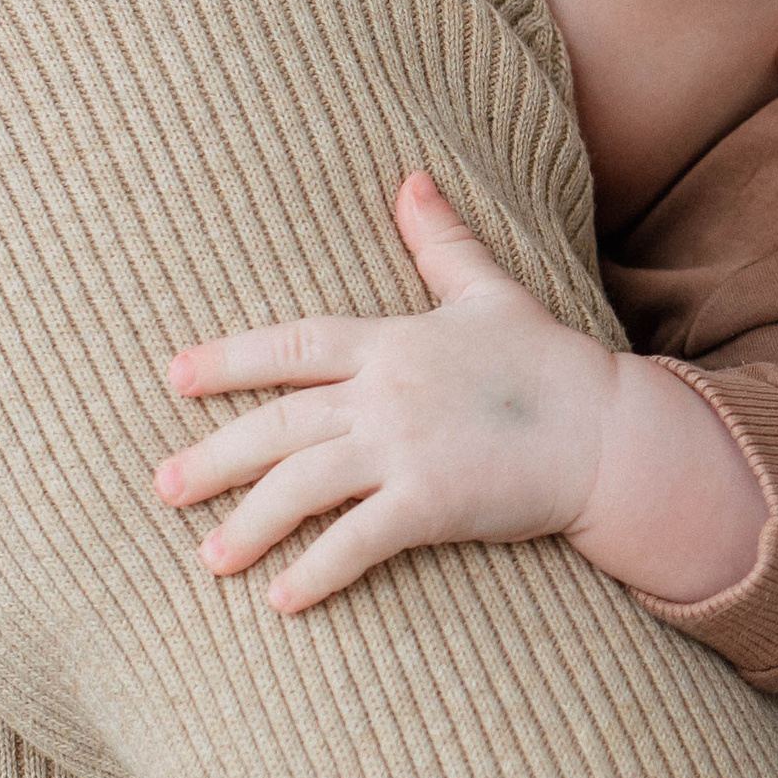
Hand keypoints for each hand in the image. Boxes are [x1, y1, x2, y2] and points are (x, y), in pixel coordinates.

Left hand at [155, 172, 638, 610]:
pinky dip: (315, 570)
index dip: (231, 358)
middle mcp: (389, 393)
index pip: (294, 344)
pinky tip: (282, 598)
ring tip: (212, 558)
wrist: (611, 430)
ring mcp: (409, 446)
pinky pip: (357, 540)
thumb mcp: (492, 293)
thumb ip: (444, 243)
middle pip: (279, 423)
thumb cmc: (551, 364)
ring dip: (250, 525)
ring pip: (302, 484)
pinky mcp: (435, 500)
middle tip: (165, 486)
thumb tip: (411, 178)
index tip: (175, 376)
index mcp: (396, 342)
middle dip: (216, 456)